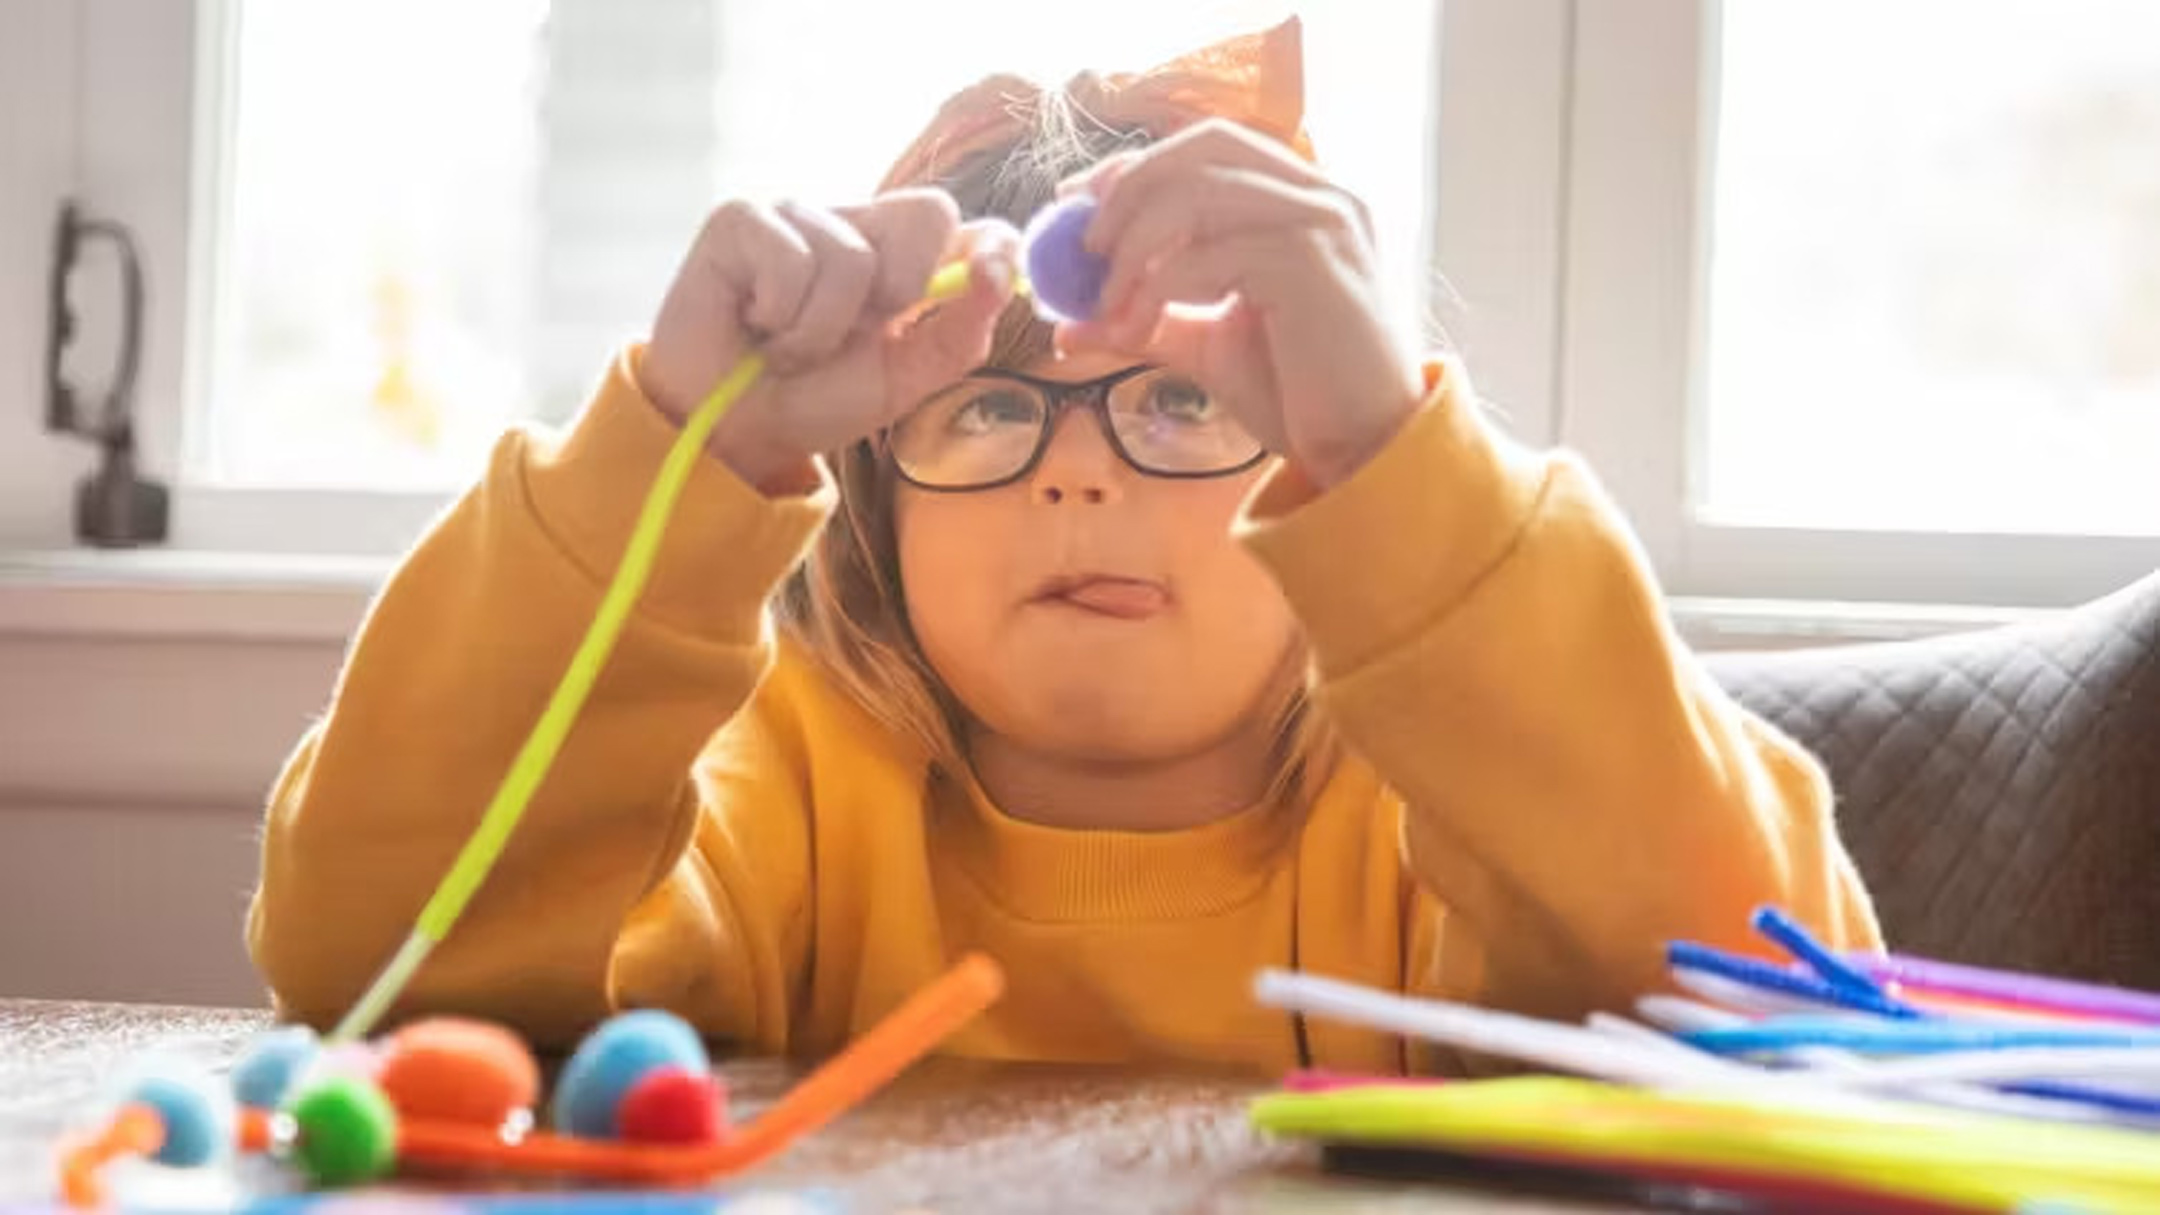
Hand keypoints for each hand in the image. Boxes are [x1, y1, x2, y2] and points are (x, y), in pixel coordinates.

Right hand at [639, 191, 1020, 492]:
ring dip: (821, 331)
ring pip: (852, 258)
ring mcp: (797, 214)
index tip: (991, 282)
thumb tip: (996, 278)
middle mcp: (853, 224)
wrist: (733, 430)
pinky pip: (791, 261)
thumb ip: (957, 336)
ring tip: (788, 347)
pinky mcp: (742, 219)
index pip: (967, 223)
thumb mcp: (902, 380)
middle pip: (928, 213)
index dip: (994, 246)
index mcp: (899, 257)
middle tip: (856, 333)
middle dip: (901, 291)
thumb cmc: (815, 399)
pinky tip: (755, 324)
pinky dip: (780, 318)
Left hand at [1056, 120, 1423, 489]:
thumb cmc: (1297, 393)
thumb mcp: (1206, 345)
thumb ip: (1144, 322)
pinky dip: (1157, 287)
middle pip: (1201, 148)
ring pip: (1196, 196)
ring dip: (1133, 248)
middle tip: (1081, 247)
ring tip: (1104, 306)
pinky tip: (1139, 328)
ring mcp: (1321, 222)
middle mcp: (1318, 194)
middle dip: (1126, 189)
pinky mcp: (1311, 263)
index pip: (1206, 148)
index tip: (1072, 203)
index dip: (1134, 166)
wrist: (1362, 447)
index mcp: (1299, 198)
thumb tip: (1067, 325)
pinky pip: (1210, 255)